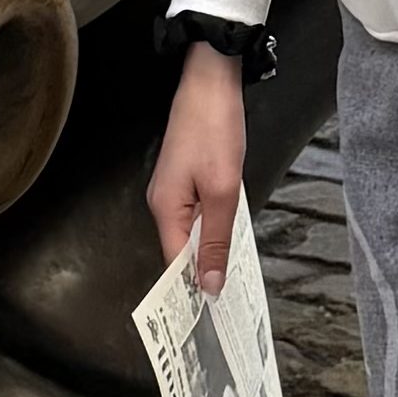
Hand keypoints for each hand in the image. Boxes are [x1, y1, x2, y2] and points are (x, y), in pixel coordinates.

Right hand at [146, 44, 247, 295]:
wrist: (211, 79)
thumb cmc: (215, 130)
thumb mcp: (224, 189)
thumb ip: (216, 239)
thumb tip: (208, 285)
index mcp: (165, 208)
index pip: (175, 264)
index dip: (193, 290)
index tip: (214, 317)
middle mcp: (163, 202)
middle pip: (181, 250)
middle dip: (203, 273)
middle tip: (231, 302)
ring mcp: (173, 188)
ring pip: (191, 232)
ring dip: (210, 250)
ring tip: (234, 277)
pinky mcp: (186, 176)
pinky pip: (197, 214)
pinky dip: (213, 228)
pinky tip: (230, 236)